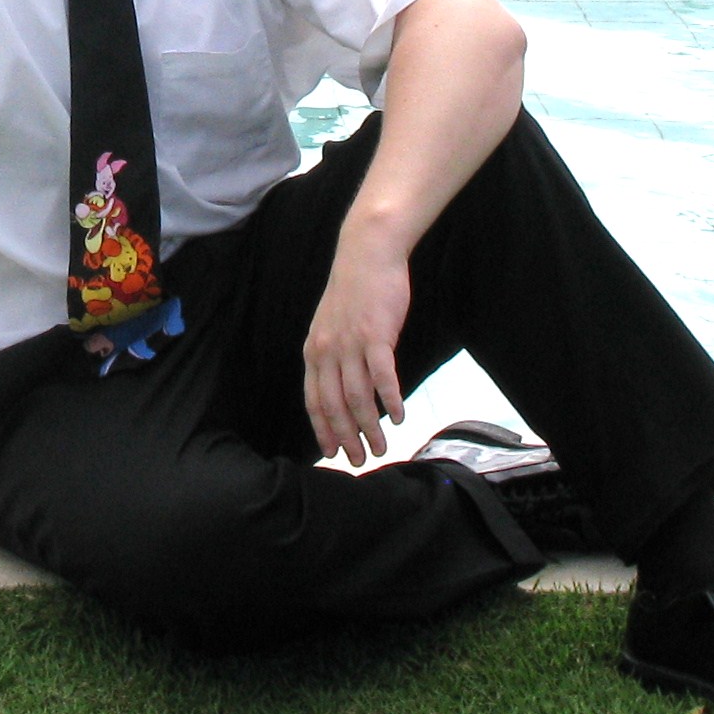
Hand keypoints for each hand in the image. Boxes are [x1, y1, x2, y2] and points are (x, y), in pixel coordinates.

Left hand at [300, 231, 412, 467]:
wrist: (367, 252)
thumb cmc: (355, 289)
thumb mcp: (332, 324)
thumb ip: (334, 355)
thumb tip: (344, 386)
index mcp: (314, 351)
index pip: (313, 401)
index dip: (323, 430)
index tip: (332, 453)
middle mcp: (327, 351)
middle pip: (334, 406)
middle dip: (347, 438)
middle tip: (361, 460)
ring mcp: (351, 344)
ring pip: (358, 397)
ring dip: (370, 427)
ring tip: (383, 446)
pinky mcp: (376, 335)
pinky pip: (382, 376)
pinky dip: (390, 400)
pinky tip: (399, 416)